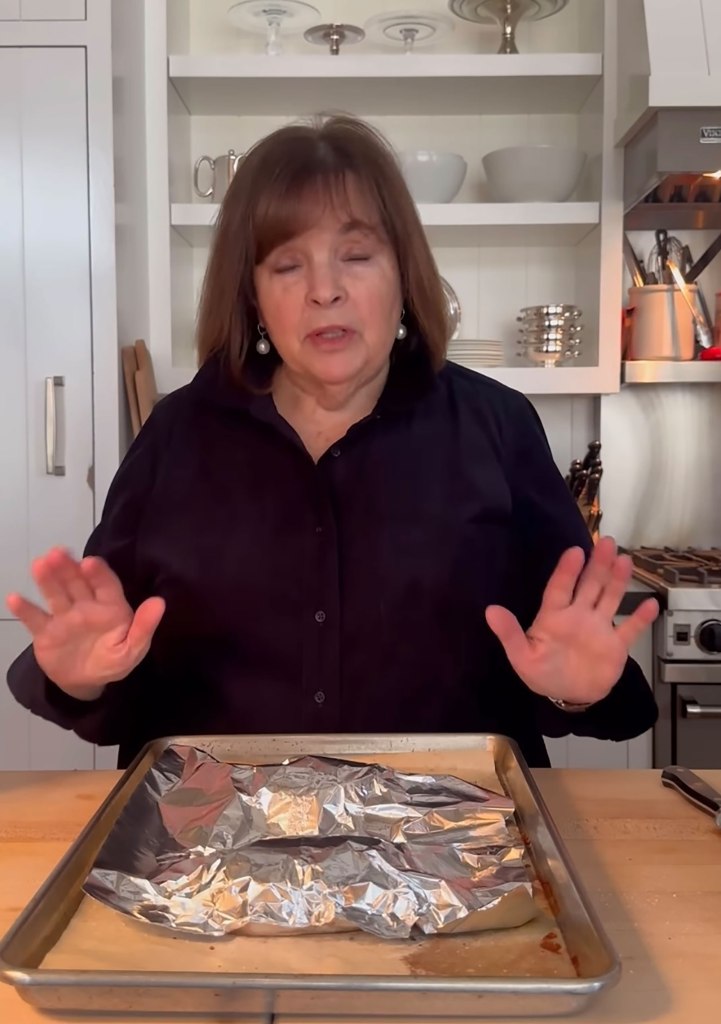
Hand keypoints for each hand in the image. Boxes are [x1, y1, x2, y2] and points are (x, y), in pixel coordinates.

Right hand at [5, 547, 164, 699]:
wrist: (85, 682)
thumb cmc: (112, 660)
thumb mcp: (133, 649)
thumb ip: (144, 627)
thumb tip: (159, 602)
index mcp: (110, 607)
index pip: (105, 585)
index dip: (98, 573)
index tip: (90, 562)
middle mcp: (85, 606)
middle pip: (76, 583)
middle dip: (68, 568)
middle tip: (58, 553)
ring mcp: (64, 617)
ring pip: (55, 594)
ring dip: (47, 580)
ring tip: (39, 564)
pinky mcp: (45, 632)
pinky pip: (34, 619)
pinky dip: (25, 609)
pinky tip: (14, 598)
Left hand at [485, 536, 658, 705]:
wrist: (569, 696)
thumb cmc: (543, 673)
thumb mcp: (522, 656)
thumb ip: (510, 633)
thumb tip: (490, 610)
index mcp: (554, 616)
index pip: (560, 588)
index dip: (566, 570)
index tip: (574, 552)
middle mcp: (579, 615)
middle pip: (589, 585)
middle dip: (597, 564)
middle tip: (605, 541)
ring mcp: (599, 628)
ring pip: (610, 599)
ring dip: (617, 581)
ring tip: (624, 560)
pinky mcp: (616, 645)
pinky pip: (630, 629)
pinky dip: (640, 618)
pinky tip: (651, 603)